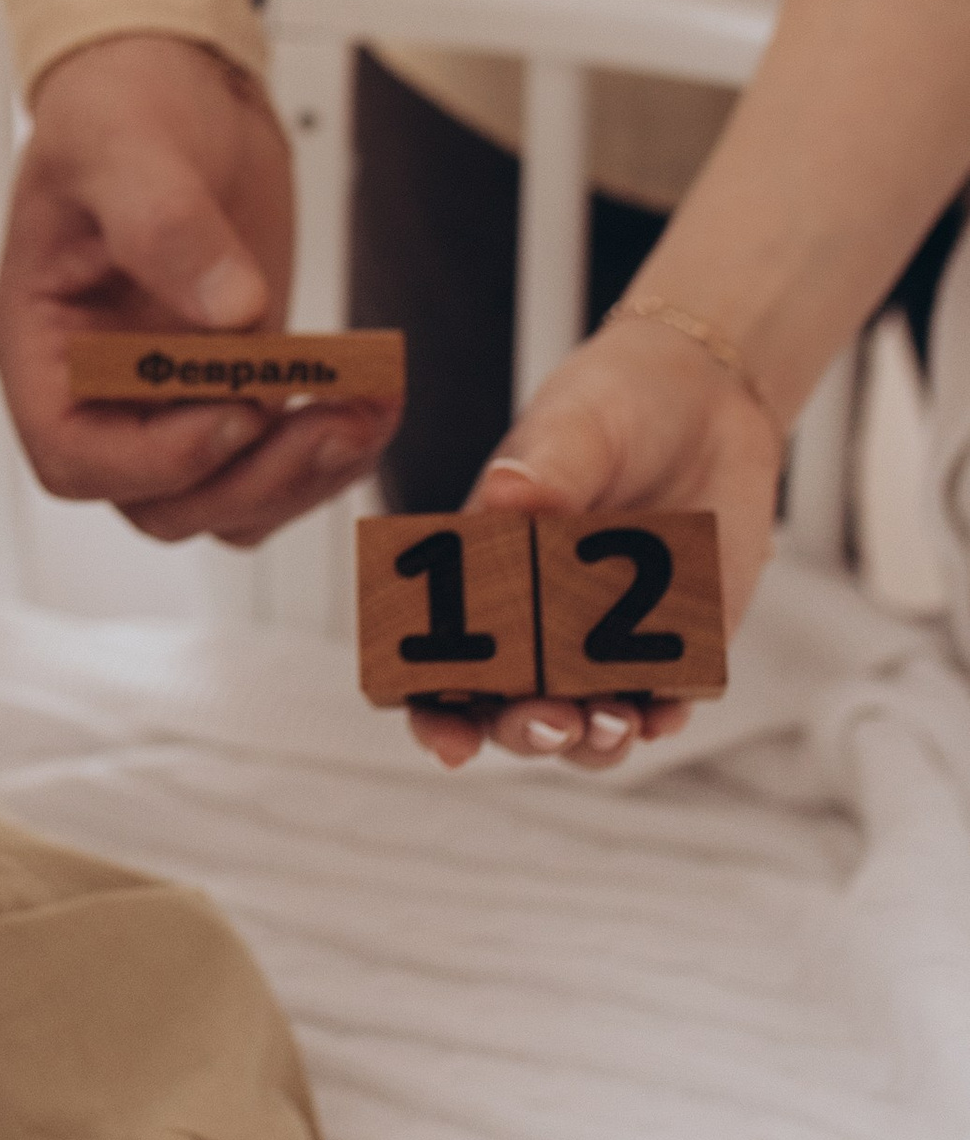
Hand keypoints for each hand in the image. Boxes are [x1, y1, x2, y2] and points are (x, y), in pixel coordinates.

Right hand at [0, 34, 399, 542]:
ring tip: (364, 411)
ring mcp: (172, 390)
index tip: (231, 412)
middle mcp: (102, 385)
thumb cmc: (117, 107)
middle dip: (250, 477)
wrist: (174, 81)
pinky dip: (327, 447)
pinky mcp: (236, 378)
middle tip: (323, 423)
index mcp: (45, 345)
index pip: (74, 455)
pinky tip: (372, 398)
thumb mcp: (125, 149)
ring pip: (225, 497)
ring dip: (300, 474)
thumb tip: (231, 312)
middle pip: (161, 498)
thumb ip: (168, 229)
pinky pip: (275, 456)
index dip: (152, 460)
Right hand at [407, 311, 782, 771]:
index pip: (435, 664)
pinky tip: (663, 712)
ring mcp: (604, 641)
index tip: (449, 740)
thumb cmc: (612, 405)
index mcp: (481, 574)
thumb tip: (506, 492)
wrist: (707, 397)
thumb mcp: (574, 424)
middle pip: (508, 710)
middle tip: (550, 720)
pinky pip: (661, 701)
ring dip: (590, 742)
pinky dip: (660, 718)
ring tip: (610, 724)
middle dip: (523, 732)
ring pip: (584, 724)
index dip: (432, 714)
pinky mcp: (673, 643)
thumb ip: (545, 466)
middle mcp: (536, 623)